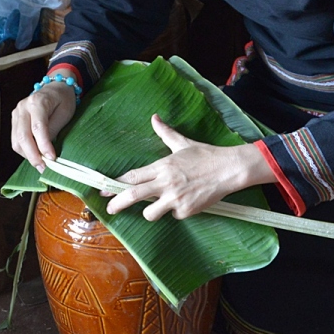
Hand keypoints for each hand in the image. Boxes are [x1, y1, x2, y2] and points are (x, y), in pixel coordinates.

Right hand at [10, 80, 77, 170]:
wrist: (54, 88)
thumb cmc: (63, 99)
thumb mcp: (65, 112)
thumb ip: (54, 129)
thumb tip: (45, 149)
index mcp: (37, 102)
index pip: (38, 128)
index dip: (43, 145)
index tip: (52, 159)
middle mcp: (23, 107)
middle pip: (23, 136)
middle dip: (33, 155)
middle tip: (44, 168)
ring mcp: (16, 114)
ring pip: (16, 141)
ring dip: (28, 156)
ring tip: (41, 164)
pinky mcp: (15, 121)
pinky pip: (16, 140)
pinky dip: (25, 151)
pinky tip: (36, 155)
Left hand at [104, 114, 272, 220]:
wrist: (229, 169)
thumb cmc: (206, 155)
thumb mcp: (183, 143)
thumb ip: (165, 133)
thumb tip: (154, 118)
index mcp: (162, 166)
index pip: (132, 176)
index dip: (116, 184)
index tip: (104, 190)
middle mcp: (165, 183)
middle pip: (133, 195)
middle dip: (118, 204)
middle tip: (110, 209)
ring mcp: (175, 199)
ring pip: (150, 213)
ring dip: (150, 211)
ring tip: (158, 206)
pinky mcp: (186, 211)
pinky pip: (174, 215)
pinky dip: (177, 211)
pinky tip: (187, 201)